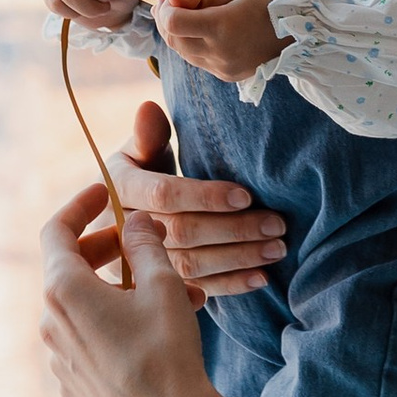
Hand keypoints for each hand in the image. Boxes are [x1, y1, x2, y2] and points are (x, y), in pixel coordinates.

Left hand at [41, 100, 253, 396]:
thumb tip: (136, 222)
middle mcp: (50, 323)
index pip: (56, 230)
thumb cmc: (166, 352)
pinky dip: (113, 322)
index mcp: (63, 291)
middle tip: (140, 238)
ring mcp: (59, 359)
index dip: (80, 205)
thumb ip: (145, 245)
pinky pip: (87, 340)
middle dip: (104, 247)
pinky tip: (153, 327)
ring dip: (116, 288)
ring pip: (82, 306)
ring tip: (165, 287)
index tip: (105, 192)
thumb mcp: (163, 285)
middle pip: (68, 269)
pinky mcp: (73, 386)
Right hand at [93, 92, 286, 297]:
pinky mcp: (157, 285)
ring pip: (192, 265)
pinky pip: (196, 288)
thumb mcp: (138, 153)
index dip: (205, 196)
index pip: (164, 195)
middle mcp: (123, 231)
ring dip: (239, 258)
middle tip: (277, 224)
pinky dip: (230, 285)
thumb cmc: (140, 174)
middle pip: (184, 233)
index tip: (246, 196)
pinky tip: (262, 278)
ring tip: (278, 248)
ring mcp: (139, 264)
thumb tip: (149, 107)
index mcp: (118, 189)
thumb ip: (147, 136)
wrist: (121, 219)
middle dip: (234, 229)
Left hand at [153, 0, 286, 82]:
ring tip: (181, 16)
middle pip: (174, 40)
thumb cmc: (269, 3)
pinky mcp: (227, 75)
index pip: (174, 23)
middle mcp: (219, 52)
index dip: (164, 9)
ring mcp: (223, 67)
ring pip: (183, 53)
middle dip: (164, 21)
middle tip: (169, 4)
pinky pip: (198, 61)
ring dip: (175, 35)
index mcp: (221, 27)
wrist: (298, 32)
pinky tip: (197, 32)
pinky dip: (190, 46)